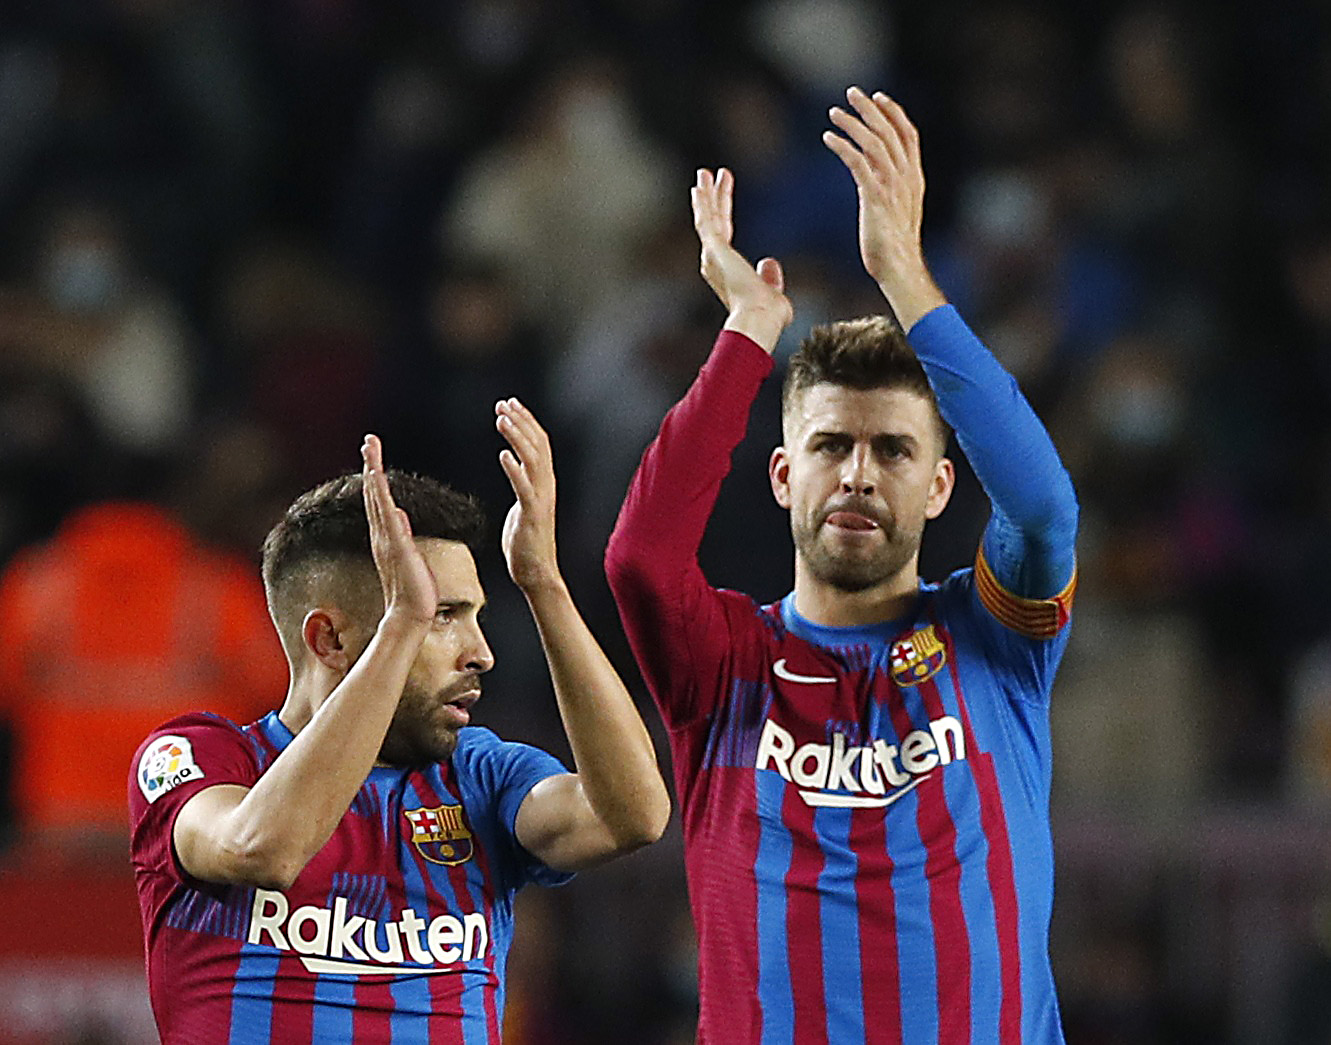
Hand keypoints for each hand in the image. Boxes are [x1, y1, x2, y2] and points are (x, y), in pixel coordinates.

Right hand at [361, 434, 437, 624]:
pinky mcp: (396, 545)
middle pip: (373, 492)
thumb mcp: (408, 553)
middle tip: (368, 440)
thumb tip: (398, 513)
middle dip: (371, 464)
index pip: (377, 499)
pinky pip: (386, 515)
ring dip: (374, 472)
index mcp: (385, 535)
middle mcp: (382, 534)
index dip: (375, 475)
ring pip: (377, 498)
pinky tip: (379, 478)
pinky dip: (381, 495)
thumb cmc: (412, 587)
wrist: (412, 613)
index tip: (373, 453)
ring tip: (371, 449)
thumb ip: (400, 533)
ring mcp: (387, 539)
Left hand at [496, 398, 560, 593]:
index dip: (526, 421)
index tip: (509, 404)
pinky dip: (514, 470)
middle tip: (502, 403)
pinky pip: (524, 488)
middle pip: (538, 445)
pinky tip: (502, 455)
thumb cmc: (525, 542)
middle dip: (520, 421)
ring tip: (501, 420)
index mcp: (543, 483)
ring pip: (533, 460)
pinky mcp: (532, 515)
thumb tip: (513, 462)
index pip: (539, 443)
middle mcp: (546, 486)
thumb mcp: (523, 504)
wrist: (535, 572)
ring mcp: (541, 500)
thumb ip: (521, 482)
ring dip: (517, 437)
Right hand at [691, 167, 792, 352]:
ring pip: (707, 218)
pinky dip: (704, 200)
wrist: (759, 319)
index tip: (724, 197)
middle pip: (713, 223)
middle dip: (712, 199)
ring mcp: (712, 256)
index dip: (723, 214)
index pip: (724, 235)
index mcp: (727, 273)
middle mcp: (715, 264)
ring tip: (704, 173)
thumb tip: (768, 261)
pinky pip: (707, 218)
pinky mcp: (714, 248)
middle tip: (709, 177)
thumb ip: (770, 277)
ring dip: (705, 195)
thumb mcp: (774, 292)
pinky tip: (702, 184)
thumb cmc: (768, 315)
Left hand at [823, 87, 944, 329]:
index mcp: (914, 177)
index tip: (878, 97)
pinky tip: (829, 138)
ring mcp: (892, 186)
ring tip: (834, 113)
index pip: (908, 134)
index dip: (894, 113)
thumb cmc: (894, 245)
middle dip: (871, 109)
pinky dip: (844, 146)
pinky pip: (858, 163)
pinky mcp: (875, 197)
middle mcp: (906, 177)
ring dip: (853, 124)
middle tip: (852, 93)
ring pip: (875, 142)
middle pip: (890, 131)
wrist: (899, 268)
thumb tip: (876, 174)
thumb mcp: (898, 210)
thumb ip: (892, 187)